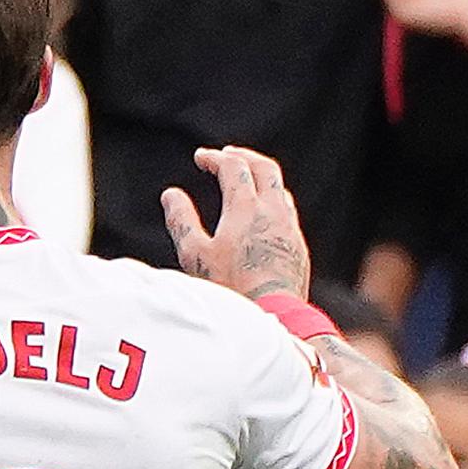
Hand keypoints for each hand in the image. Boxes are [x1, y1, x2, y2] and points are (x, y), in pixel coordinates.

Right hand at [161, 144, 311, 303]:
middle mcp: (272, 210)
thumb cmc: (229, 287)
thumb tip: (171, 195)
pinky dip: (272, 198)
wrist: (272, 314)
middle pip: (264, 167)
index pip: (233, 167)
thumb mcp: (194, 255)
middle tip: (226, 155)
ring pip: (278, 187)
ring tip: (244, 179)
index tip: (200, 157)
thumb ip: (181, 221)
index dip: (215, 158)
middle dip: (243, 156)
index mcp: (245, 208)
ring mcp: (288, 226)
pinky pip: (286, 209)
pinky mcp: (296, 244)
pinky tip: (263, 211)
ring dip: (260, 176)